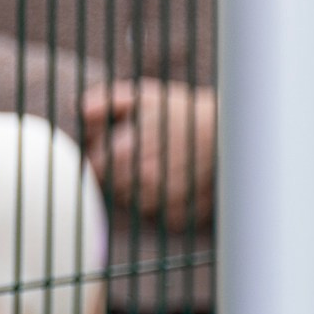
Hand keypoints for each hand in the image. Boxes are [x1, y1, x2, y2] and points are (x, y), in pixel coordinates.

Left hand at [81, 80, 215, 231]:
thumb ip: (108, 100)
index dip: (102, 156)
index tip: (116, 146)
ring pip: (133, 203)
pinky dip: (162, 205)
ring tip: (160, 167)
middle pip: (112, 187)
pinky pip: (157, 217)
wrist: (232, 133)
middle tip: (141, 156)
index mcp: (124, 152)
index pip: (94, 167)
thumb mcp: (145, 96)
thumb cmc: (183, 112)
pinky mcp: (178, 214)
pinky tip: (174, 183)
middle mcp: (141, 180)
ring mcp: (160, 200)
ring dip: (139, 190)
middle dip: (119, 173)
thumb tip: (81, 111)